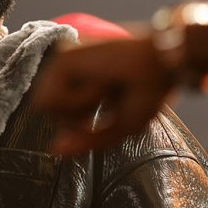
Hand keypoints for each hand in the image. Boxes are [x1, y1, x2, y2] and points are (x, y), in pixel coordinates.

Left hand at [34, 28, 174, 155]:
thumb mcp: (118, 127)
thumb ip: (85, 141)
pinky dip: (77, 100)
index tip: (102, 110)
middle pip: (48, 114)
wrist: (162, 64)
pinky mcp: (62, 58)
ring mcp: (62, 61)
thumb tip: (55, 150)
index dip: (76, 125)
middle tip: (106, 97)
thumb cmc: (148, 92)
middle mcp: (66, 71)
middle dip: (76, 118)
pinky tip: (99, 82)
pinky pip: (50, 99)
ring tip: (104, 87)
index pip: (58, 117)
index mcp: (76, 83)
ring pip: (44, 106)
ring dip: (79, 107)